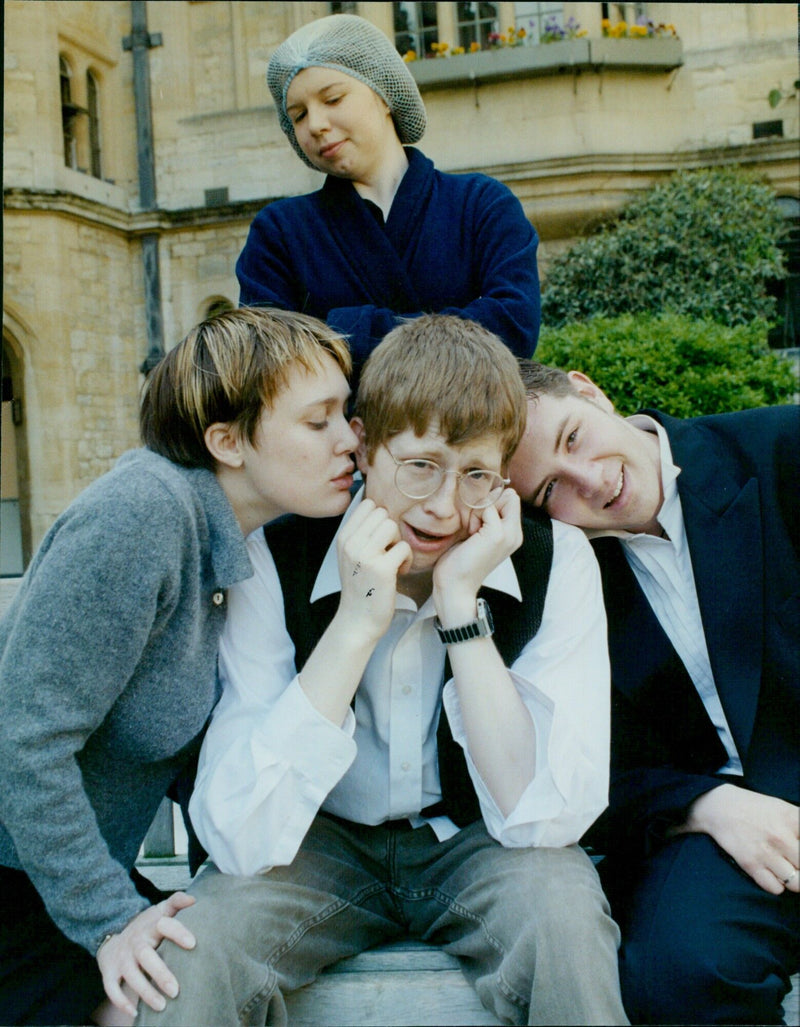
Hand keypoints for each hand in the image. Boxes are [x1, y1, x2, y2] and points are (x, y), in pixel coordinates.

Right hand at [96, 892, 196, 1017]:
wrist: (112, 934)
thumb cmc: (147, 927)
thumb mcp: (160, 911)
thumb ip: (177, 902)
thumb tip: (194, 899)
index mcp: (150, 926)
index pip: (164, 925)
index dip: (177, 932)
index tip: (192, 943)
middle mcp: (135, 942)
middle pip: (146, 956)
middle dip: (160, 973)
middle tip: (176, 990)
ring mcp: (121, 958)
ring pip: (131, 976)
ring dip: (146, 992)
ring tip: (162, 1006)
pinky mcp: (109, 972)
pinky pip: (112, 989)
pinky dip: (121, 1002)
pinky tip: (135, 1013)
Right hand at [336, 499, 411, 640]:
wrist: (356, 620)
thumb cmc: (360, 587)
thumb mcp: (350, 555)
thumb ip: (362, 534)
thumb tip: (382, 510)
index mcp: (343, 537)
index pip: (368, 505)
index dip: (380, 519)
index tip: (379, 539)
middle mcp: (351, 543)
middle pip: (382, 513)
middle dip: (390, 530)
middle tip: (387, 551)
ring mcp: (365, 555)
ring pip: (392, 526)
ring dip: (398, 543)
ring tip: (393, 560)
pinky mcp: (382, 569)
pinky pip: (404, 547)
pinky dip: (407, 560)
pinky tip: (398, 573)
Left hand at [433, 488, 522, 616]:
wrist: (455, 585)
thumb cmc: (460, 561)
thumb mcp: (477, 533)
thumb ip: (487, 515)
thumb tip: (491, 493)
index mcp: (513, 534)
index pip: (512, 499)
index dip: (492, 503)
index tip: (478, 523)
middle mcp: (516, 534)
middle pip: (509, 496)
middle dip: (487, 504)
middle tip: (474, 528)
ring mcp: (509, 534)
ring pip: (499, 499)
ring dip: (479, 511)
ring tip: (472, 533)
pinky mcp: (497, 534)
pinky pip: (487, 507)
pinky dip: (474, 516)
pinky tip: (470, 535)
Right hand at [678, 784, 799, 894]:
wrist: (720, 807)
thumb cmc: (756, 808)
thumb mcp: (784, 808)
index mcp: (793, 819)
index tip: (797, 853)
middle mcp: (782, 837)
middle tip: (793, 861)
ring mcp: (766, 852)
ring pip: (796, 883)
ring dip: (793, 878)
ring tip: (785, 868)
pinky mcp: (750, 864)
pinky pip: (775, 888)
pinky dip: (776, 884)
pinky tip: (771, 872)